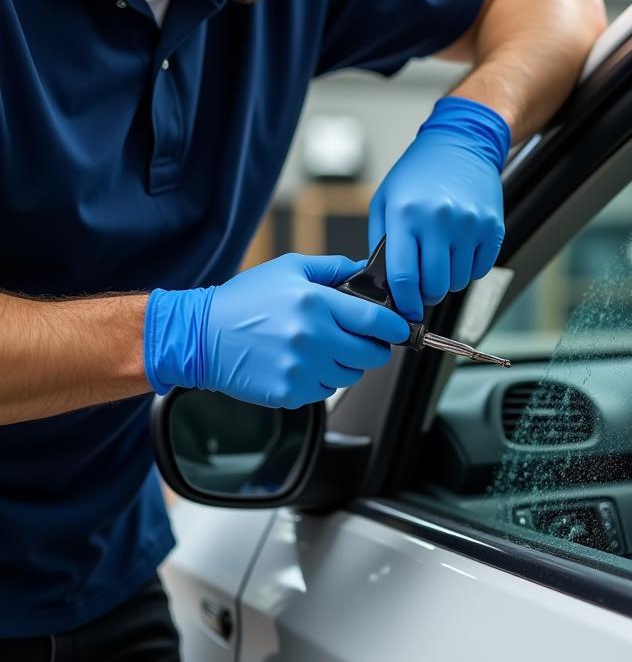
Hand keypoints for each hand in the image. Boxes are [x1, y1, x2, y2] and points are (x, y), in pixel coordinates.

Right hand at [144, 254, 409, 408]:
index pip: (375, 321)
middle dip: (374, 349)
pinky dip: (322, 379)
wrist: (199, 336)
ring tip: (324, 348)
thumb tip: (367, 272)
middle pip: (370, 355)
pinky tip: (302, 362)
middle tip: (363, 340)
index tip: (402, 329)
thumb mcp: (290, 269)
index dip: (396, 327)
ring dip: (347, 364)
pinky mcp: (289, 393)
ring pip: (350, 376)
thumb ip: (334, 268)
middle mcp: (311, 338)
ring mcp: (300, 369)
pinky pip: (325, 391)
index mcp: (314, 303)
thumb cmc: (244, 300)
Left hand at [369, 96, 510, 320]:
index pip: (404, 278)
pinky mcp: (493, 228)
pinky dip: (468, 269)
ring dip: (448, 280)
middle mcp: (439, 220)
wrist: (461, 144)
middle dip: (426, 294)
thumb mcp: (385, 199)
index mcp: (406, 215)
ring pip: (458, 282)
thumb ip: (380, 241)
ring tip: (441, 258)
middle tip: (423, 285)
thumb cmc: (419, 172)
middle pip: (434, 286)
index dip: (403, 303)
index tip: (404, 311)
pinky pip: (480, 270)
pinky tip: (460, 249)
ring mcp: (470, 225)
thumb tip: (385, 283)